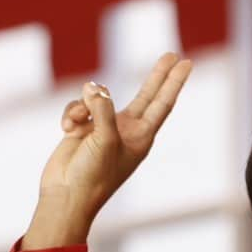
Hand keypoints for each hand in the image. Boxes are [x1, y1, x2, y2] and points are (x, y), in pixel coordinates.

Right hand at [36, 52, 191, 225]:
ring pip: (98, 97)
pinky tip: (67, 129)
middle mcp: (126, 130)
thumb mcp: (105, 138)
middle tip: (172, 55)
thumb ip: (103, 108)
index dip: (174, 82)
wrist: (65, 196)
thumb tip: (92, 87)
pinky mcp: (82, 128)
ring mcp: (104, 128)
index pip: (163, 102)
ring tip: (78, 123)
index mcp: (142, 136)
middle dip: (157, 75)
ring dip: (86, 103)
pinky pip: (78, 107)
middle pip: (146, 94)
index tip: (187, 62)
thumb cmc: (93, 175)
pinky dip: (71, 113)